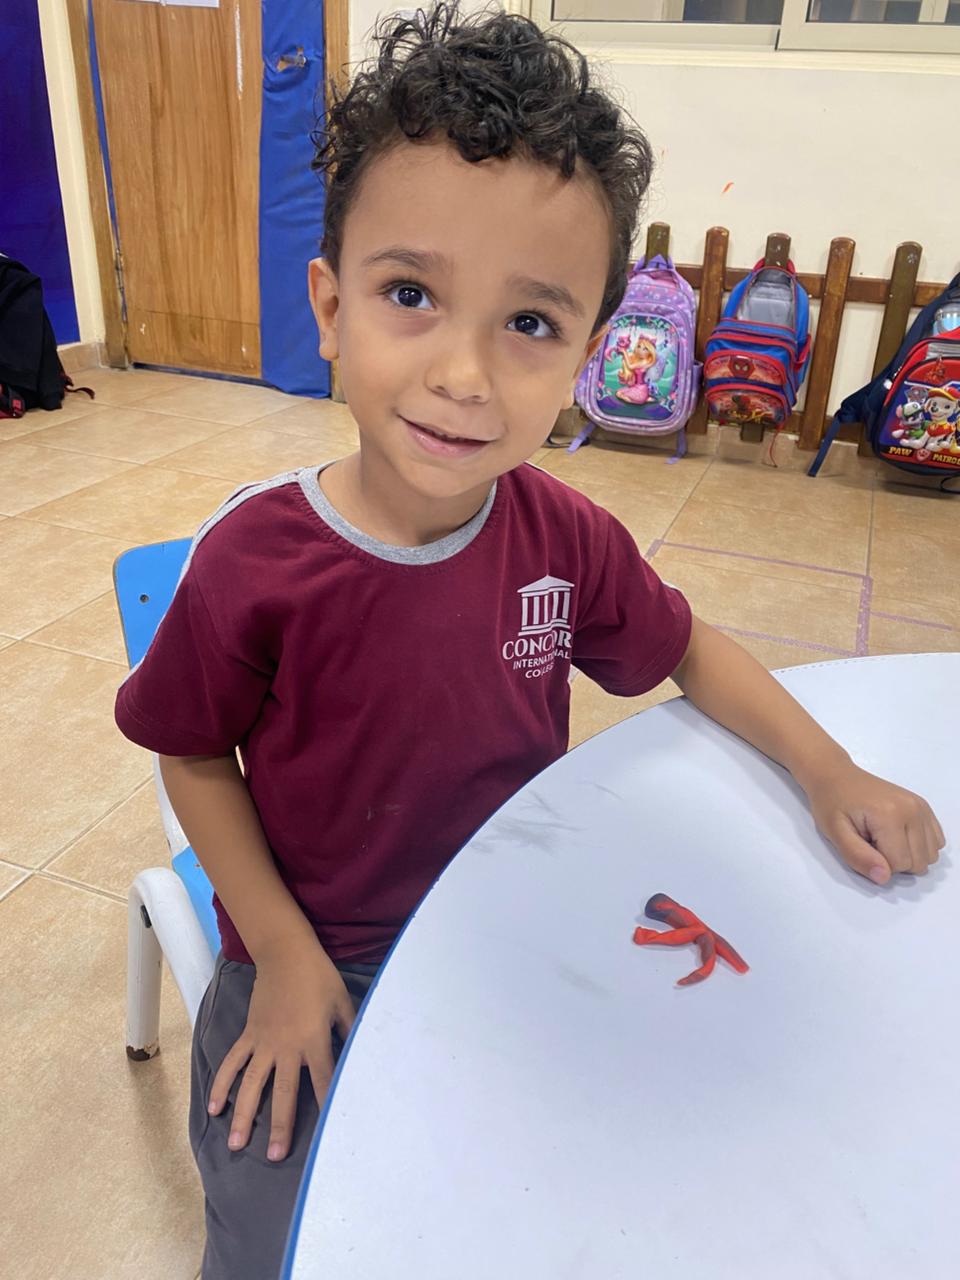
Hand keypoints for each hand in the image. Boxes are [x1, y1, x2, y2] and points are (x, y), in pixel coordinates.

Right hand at [206, 942, 354, 1161]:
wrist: (285, 953)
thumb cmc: (319, 977)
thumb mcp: (342, 1002)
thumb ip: (350, 1029)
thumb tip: (363, 1052)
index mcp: (314, 1039)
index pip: (323, 1079)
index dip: (326, 1106)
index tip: (327, 1135)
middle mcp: (287, 1046)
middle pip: (283, 1092)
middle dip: (279, 1125)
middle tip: (275, 1156)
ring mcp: (263, 1042)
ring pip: (250, 1084)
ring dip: (243, 1115)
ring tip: (236, 1144)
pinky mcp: (248, 1034)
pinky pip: (232, 1063)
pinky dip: (221, 1084)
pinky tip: (214, 1108)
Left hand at [804, 761, 944, 884]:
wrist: (837, 777)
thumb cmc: (832, 803)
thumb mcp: (835, 833)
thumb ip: (858, 857)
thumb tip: (884, 878)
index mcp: (889, 815)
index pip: (899, 865)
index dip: (878, 863)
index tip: (862, 844)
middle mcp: (912, 810)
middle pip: (918, 863)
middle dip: (893, 861)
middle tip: (871, 840)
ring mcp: (921, 807)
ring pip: (930, 856)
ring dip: (908, 855)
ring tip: (883, 837)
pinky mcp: (925, 808)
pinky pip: (936, 842)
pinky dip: (919, 846)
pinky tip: (898, 835)